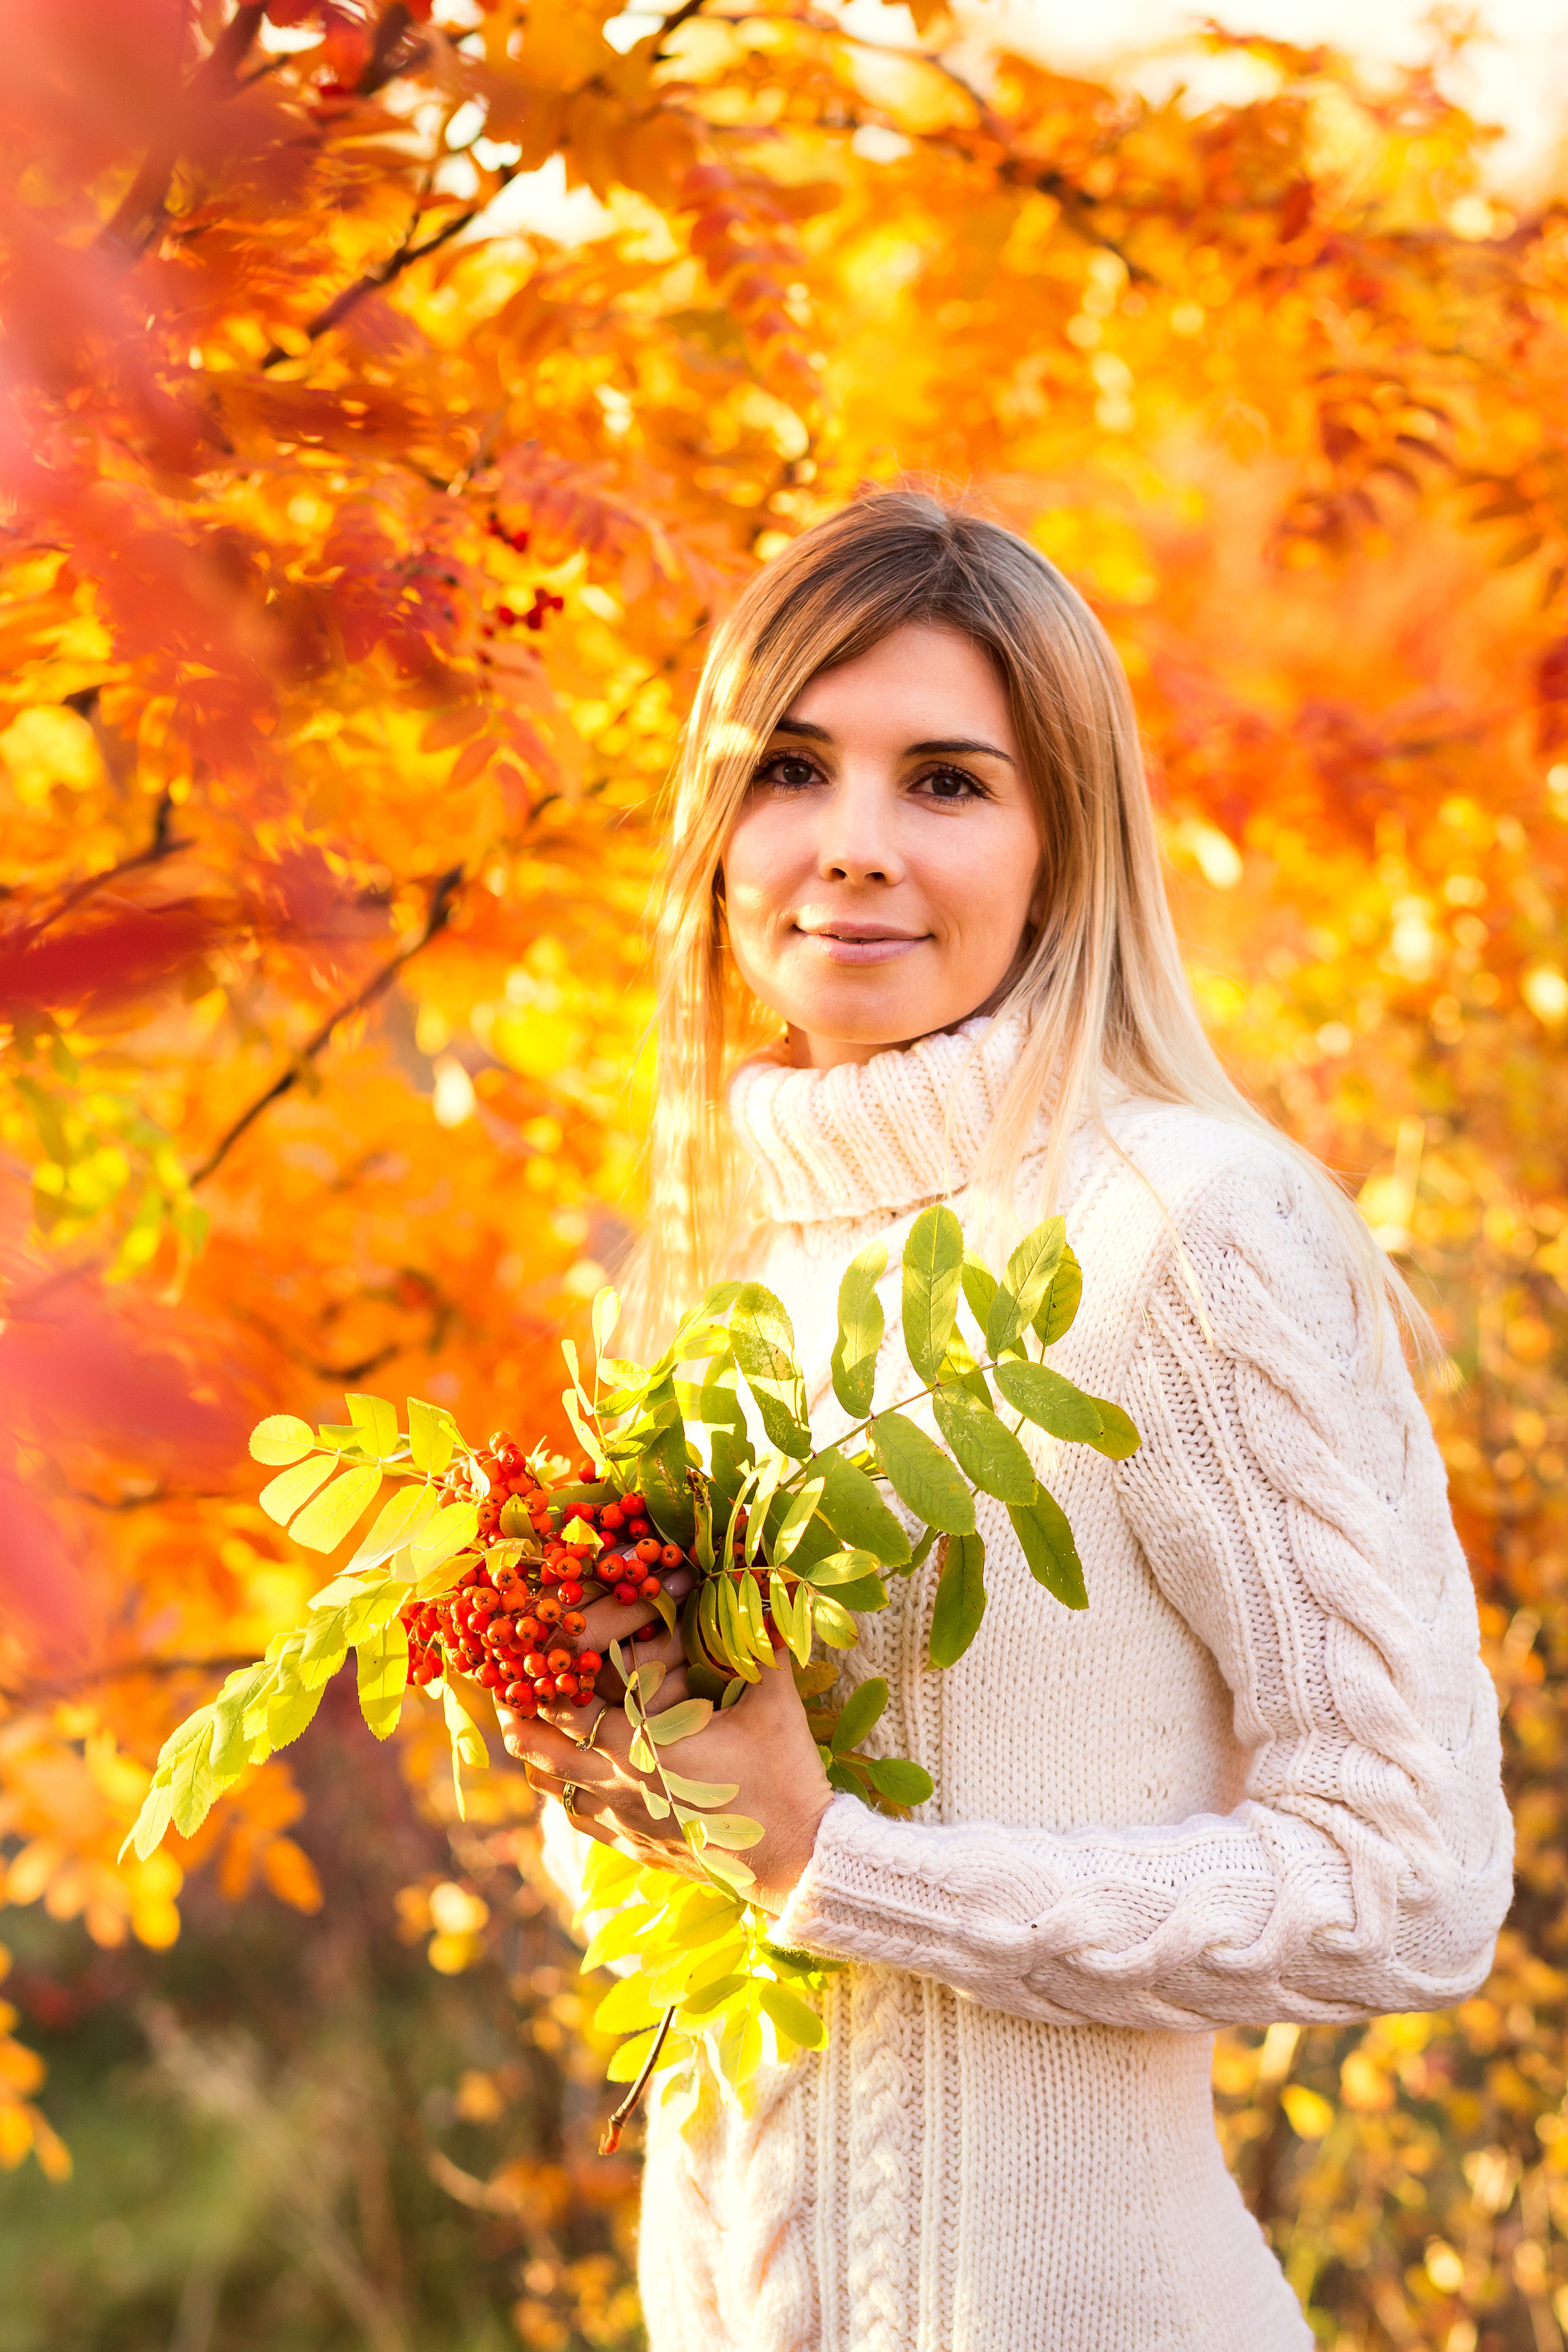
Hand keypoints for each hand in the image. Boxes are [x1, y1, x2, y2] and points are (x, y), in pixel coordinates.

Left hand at [494, 1570, 833, 1912]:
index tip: (535, 1646)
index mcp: (640, 1742)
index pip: (562, 1703)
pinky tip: (576, 1772)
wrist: (797, 1861)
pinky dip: (565, 1789)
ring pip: (548, 1784)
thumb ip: (763, 1645)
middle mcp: (615, 1782)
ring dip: (539, 1750)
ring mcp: (620, 1819)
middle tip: (514, 1679)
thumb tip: (771, 1588)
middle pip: (535, 1745)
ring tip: (535, 1721)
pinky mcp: (632, 1846)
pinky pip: (576, 1816)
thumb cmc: (783, 1778)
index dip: (542, 1673)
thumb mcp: (774, 1705)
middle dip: (519, 1710)